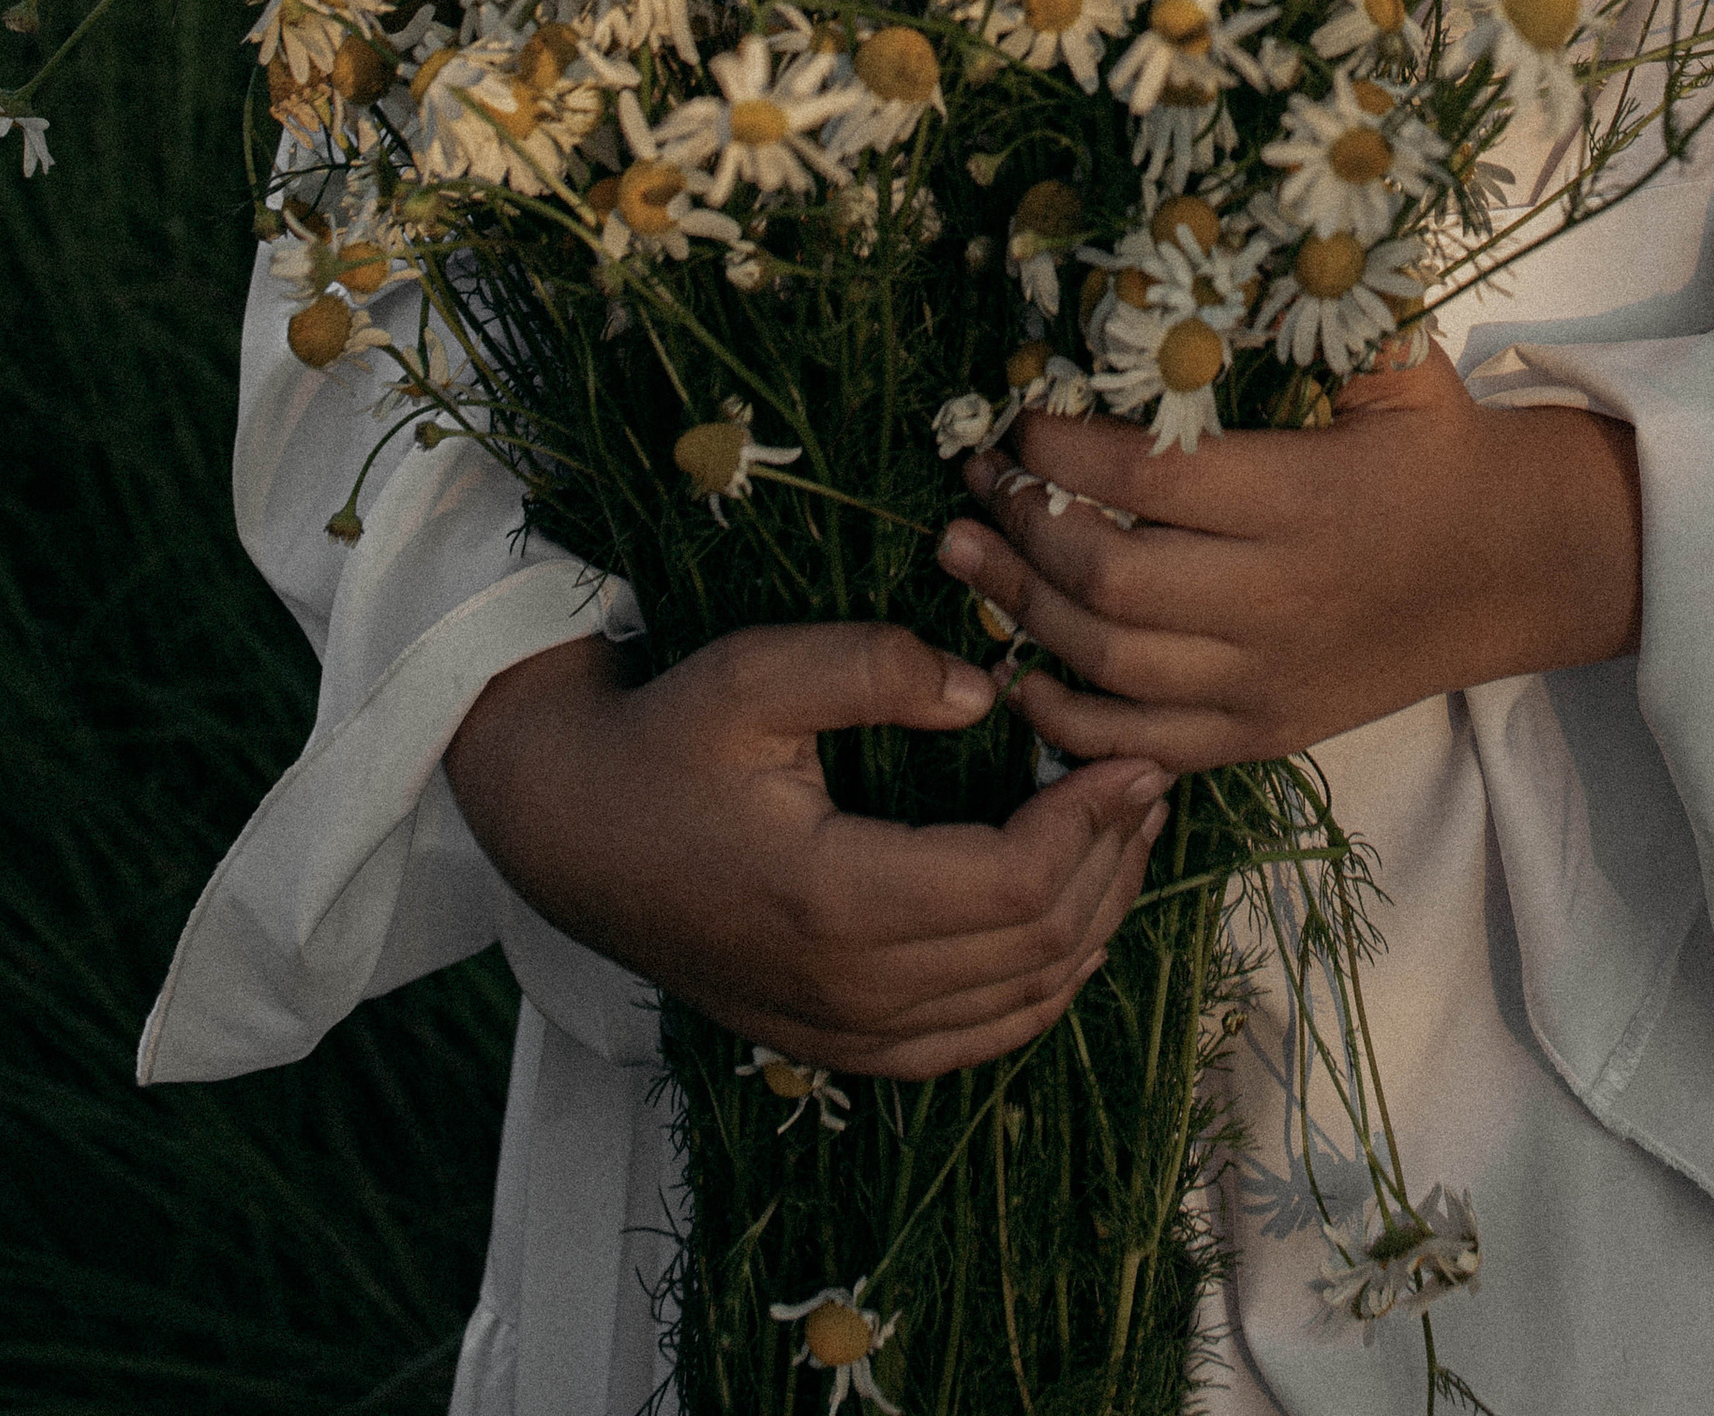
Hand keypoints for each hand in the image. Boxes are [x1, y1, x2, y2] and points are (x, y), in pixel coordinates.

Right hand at [443, 620, 1168, 1074]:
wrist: (566, 830)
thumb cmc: (662, 739)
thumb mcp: (753, 672)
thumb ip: (873, 667)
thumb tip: (987, 693)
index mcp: (831, 900)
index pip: (1015, 886)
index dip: (1092, 822)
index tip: (1130, 754)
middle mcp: (844, 991)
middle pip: (1033, 950)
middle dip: (1111, 864)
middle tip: (1147, 779)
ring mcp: (839, 1033)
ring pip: (1015, 1007)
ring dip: (1091, 925)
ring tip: (1126, 836)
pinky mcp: (833, 1046)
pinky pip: (968, 1045)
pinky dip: (1037, 993)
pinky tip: (1070, 929)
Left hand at [937, 350, 1641, 773]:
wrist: (1522, 567)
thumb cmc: (1443, 450)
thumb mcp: (1397, 367)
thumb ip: (1311, 319)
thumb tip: (1210, 249)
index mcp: (1302, 499)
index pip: (1144, 479)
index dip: (1057, 451)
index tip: (1013, 417)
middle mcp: (1278, 598)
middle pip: (1107, 580)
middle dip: (1018, 527)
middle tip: (971, 480)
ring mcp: (1267, 677)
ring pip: (1110, 664)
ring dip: (1019, 611)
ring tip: (963, 556)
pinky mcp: (1266, 731)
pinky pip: (1144, 744)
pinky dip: (1070, 720)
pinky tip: (1020, 672)